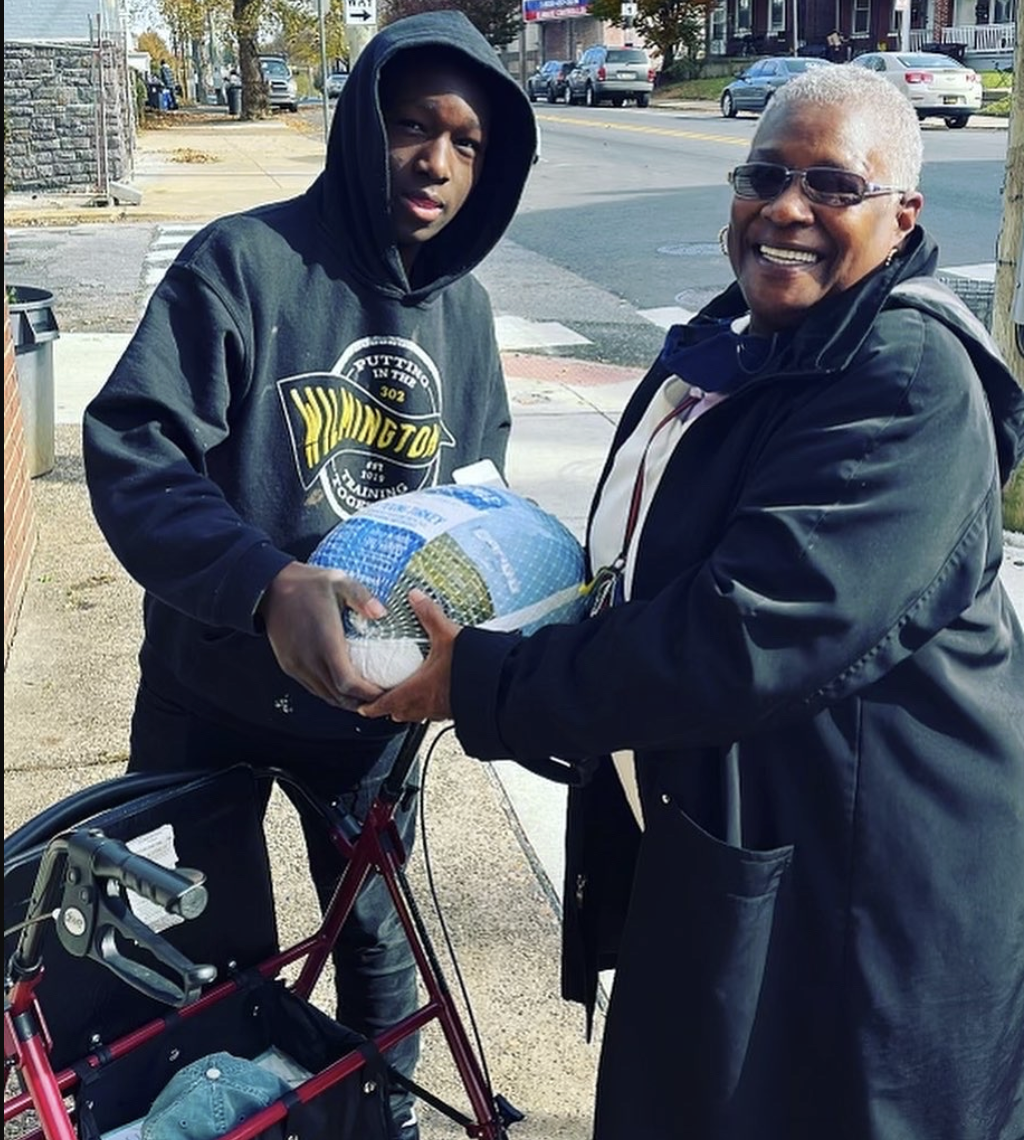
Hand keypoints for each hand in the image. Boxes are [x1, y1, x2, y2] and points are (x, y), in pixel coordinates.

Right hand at [259, 561, 385, 709]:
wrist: (269, 587)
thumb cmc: (307, 584)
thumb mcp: (338, 581)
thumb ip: (361, 596)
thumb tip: (381, 613)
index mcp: (324, 642)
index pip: (348, 683)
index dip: (368, 694)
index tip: (385, 692)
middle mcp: (309, 660)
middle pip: (339, 696)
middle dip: (361, 701)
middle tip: (381, 698)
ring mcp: (297, 665)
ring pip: (325, 695)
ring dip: (346, 700)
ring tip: (365, 696)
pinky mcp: (289, 665)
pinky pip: (313, 688)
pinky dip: (330, 692)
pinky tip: (343, 686)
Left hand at [360, 589, 459, 722]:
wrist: (499, 685)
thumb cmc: (471, 666)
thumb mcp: (447, 635)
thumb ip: (429, 614)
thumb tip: (414, 595)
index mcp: (416, 689)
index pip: (385, 703)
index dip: (371, 706)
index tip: (361, 707)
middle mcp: (426, 704)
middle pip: (399, 713)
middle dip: (388, 708)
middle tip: (380, 701)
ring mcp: (441, 710)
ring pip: (417, 715)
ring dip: (408, 709)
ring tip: (405, 700)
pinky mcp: (456, 710)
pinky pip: (434, 712)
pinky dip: (427, 706)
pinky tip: (434, 695)